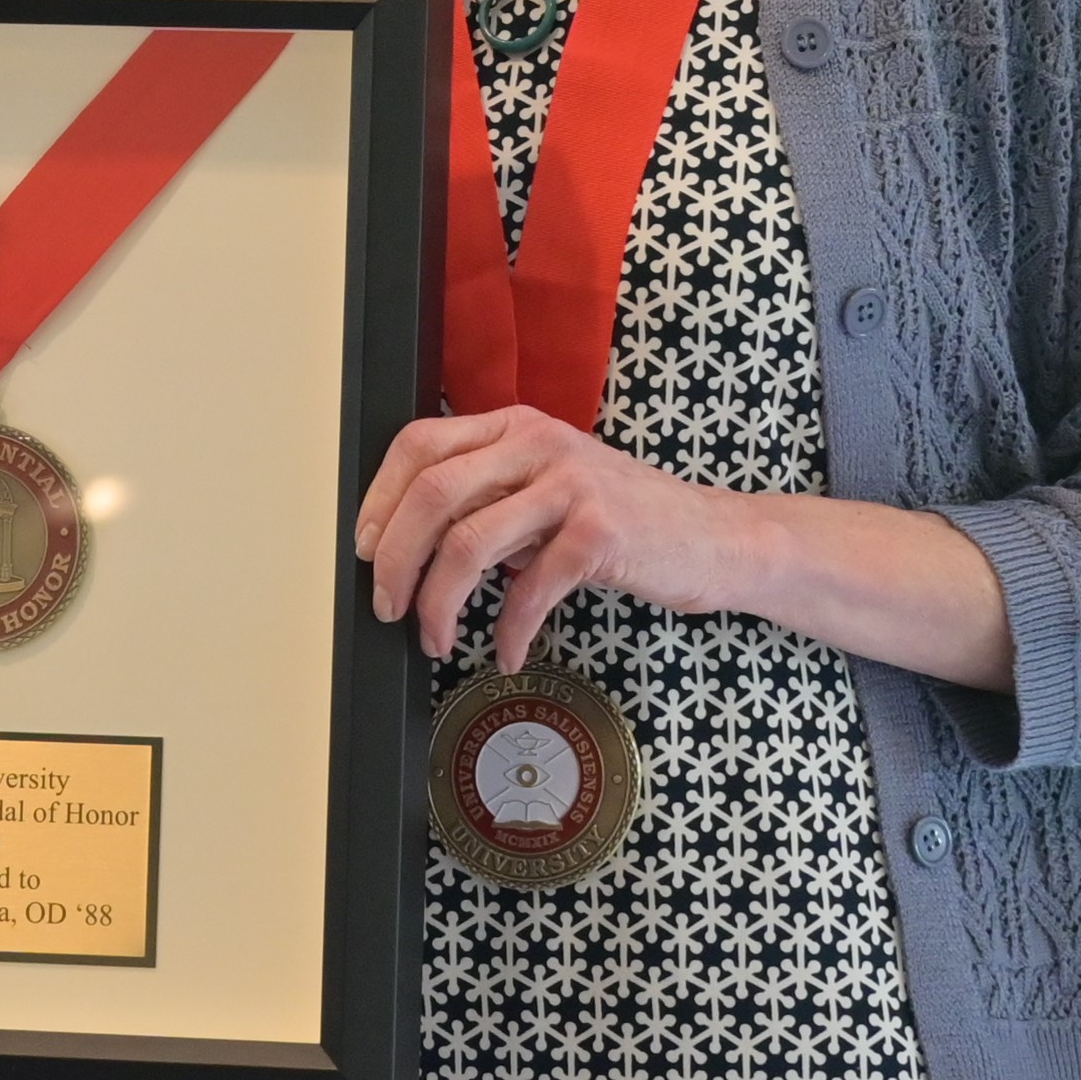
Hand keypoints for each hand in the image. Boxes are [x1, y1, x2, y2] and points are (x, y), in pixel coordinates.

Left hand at [357, 404, 726, 668]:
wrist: (716, 538)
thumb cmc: (623, 521)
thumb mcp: (546, 490)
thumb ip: (488, 500)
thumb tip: (408, 547)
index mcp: (515, 426)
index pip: (420, 444)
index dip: (380, 498)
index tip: (364, 548)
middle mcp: (537, 443)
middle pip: (433, 493)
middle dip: (395, 558)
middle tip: (386, 604)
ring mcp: (571, 484)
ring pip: (468, 541)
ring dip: (438, 602)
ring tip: (437, 638)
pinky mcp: (600, 532)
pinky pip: (529, 589)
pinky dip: (509, 631)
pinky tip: (508, 653)